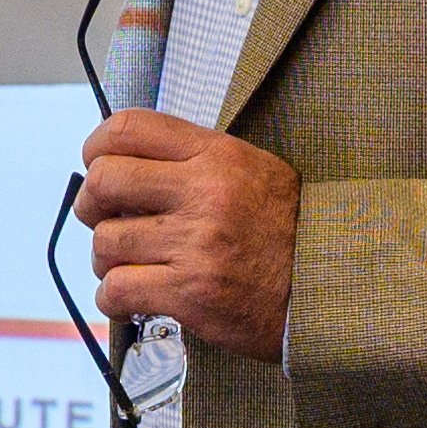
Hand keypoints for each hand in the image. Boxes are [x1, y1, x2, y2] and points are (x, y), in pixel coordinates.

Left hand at [79, 110, 298, 356]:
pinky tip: (136, 298)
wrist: (333, 288)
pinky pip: (117, 290)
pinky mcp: (190, 293)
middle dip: (92, 205)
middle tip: (105, 220)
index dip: (96, 147)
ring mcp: (196, 244)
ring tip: (131, 266)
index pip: (128, 129)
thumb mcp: (253, 171)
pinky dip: (115, 298)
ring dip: (107, 259)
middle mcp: (204, 193)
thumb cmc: (290, 233)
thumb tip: (124, 165)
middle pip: (104, 181)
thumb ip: (193, 161)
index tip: (95, 165)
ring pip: (105, 242)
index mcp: (217, 156)